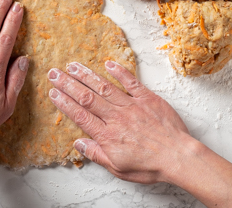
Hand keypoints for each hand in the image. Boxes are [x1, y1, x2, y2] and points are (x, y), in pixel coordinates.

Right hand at [47, 61, 193, 183]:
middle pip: (87, 97)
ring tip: (73, 66)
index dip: (65, 103)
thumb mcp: (119, 168)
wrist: (178, 156)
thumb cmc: (150, 165)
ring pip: (104, 87)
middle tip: (54, 73)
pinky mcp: (147, 98)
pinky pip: (131, 82)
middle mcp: (116, 117)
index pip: (80, 116)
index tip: (53, 93)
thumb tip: (79, 144)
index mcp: (107, 135)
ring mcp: (131, 105)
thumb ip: (97, 154)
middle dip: (68, 84)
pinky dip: (119, 71)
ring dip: (87, 75)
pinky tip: (108, 63)